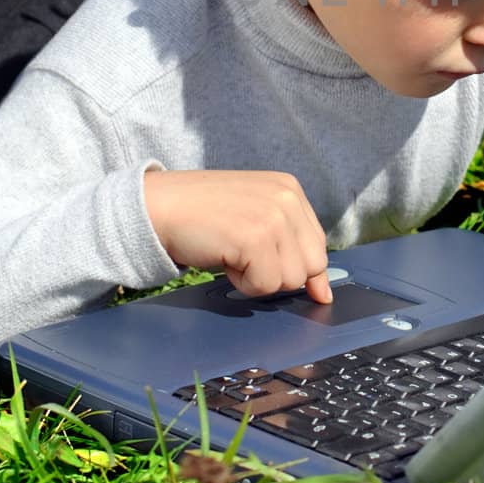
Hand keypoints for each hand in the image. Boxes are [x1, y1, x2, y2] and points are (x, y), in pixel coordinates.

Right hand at [143, 170, 331, 302]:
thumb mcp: (253, 218)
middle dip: (280, 273)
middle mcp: (288, 198)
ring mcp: (274, 217)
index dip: (301, 268)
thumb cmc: (201, 216)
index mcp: (290, 189)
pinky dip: (242, 284)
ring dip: (259, 279)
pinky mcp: (256, 238)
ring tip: (232, 254)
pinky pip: (265, 285)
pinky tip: (224, 259)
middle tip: (246, 258)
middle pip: (313, 265)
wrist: (158, 207)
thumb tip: (325, 293)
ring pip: (291, 280)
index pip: (319, 244)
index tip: (279, 273)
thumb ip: (290, 245)